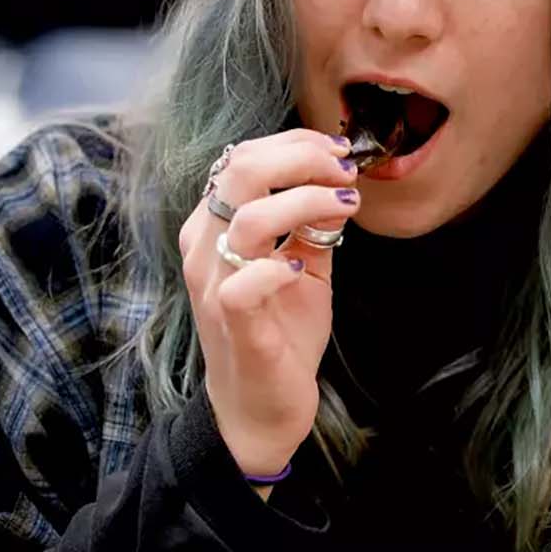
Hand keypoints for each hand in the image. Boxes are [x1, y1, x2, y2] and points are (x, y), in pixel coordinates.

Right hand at [178, 129, 358, 477]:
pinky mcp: (233, 323)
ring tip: (343, 207)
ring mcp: (215, 286)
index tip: (339, 154)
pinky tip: (302, 268)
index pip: (242, 158)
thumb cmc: (278, 332)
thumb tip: (340, 181)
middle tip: (344, 172)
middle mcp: (205, 249)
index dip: (295, 144)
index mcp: (215, 227)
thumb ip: (312, 225)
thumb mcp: (302, 266)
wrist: (261, 406)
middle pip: (241, 171)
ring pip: (249, 217)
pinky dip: (279, 266)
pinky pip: (246, 282)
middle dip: (303, 159)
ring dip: (307, 201)